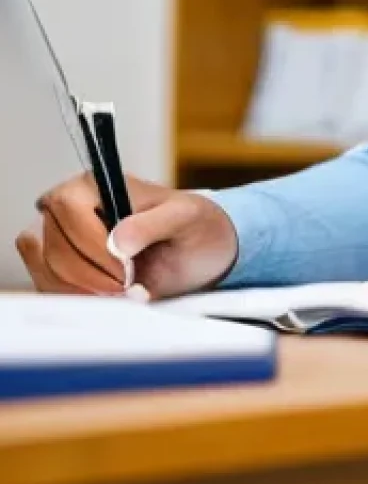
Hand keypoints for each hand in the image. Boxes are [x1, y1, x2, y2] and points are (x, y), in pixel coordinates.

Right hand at [16, 173, 238, 300]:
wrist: (203, 251)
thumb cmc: (194, 225)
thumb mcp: (185, 217)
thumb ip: (152, 224)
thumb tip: (116, 242)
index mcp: (95, 184)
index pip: (67, 207)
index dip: (91, 241)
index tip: (123, 265)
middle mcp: (70, 210)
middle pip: (54, 245)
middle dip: (92, 273)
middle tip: (129, 283)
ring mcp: (62, 242)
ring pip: (48, 271)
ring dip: (86, 289)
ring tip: (126, 289)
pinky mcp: (63, 271)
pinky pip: (51, 289)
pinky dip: (80, 299)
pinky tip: (112, 297)